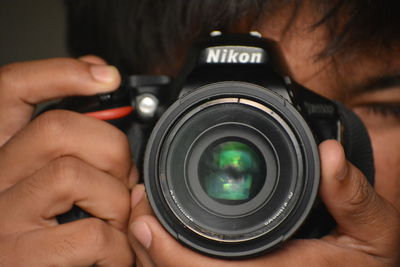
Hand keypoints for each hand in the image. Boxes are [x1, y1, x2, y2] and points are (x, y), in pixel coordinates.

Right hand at [0, 57, 135, 265]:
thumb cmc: (52, 236)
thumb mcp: (55, 182)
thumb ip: (71, 140)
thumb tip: (100, 81)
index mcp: (2, 155)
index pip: (11, 89)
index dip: (58, 72)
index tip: (105, 75)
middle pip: (56, 128)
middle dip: (111, 148)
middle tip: (123, 178)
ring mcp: (1, 218)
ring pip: (73, 175)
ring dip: (115, 202)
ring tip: (116, 223)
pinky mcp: (19, 258)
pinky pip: (90, 234)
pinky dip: (118, 247)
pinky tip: (113, 255)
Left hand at [129, 140, 399, 266]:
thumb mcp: (373, 233)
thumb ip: (353, 196)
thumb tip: (330, 154)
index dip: (167, 254)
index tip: (144, 222)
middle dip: (149, 250)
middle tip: (137, 208)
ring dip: (155, 253)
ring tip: (144, 216)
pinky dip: (173, 258)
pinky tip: (164, 235)